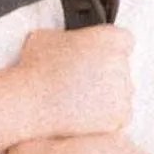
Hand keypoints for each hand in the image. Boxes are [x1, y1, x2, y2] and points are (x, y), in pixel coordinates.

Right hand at [16, 23, 132, 139]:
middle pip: (122, 68)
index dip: (108, 50)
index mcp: (110, 38)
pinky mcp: (120, 115)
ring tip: (79, 100)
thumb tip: (70, 42)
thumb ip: (72, 36)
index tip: (97, 57)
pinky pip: (120, 116)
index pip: (123, 41)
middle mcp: (121, 62)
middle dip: (106, 74)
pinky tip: (84, 114)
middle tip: (83, 82)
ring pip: (121, 93)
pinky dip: (106, 118)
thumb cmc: (36, 68)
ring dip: (106, 96)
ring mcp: (123, 90)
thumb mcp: (50, 36)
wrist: (30, 101)